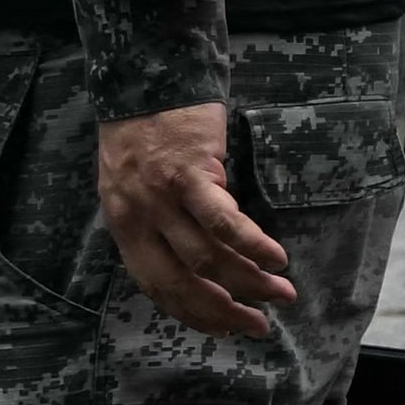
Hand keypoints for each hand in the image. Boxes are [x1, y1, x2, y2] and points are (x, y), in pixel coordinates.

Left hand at [94, 103, 294, 336]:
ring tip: (280, 292)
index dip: (193, 313)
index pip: (156, 286)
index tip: (225, 328)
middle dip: (224, 311)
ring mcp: (162, 198)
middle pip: (182, 283)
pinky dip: (251, 246)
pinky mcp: (191, 173)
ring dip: (248, 282)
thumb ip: (154, 222)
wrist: (147, 77)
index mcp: (123, 225)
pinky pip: (222, 222)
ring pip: (206, 258)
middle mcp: (138, 218)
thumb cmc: (144, 129)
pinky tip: (276, 258)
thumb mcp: (131, 184)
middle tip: (258, 326)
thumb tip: (193, 260)